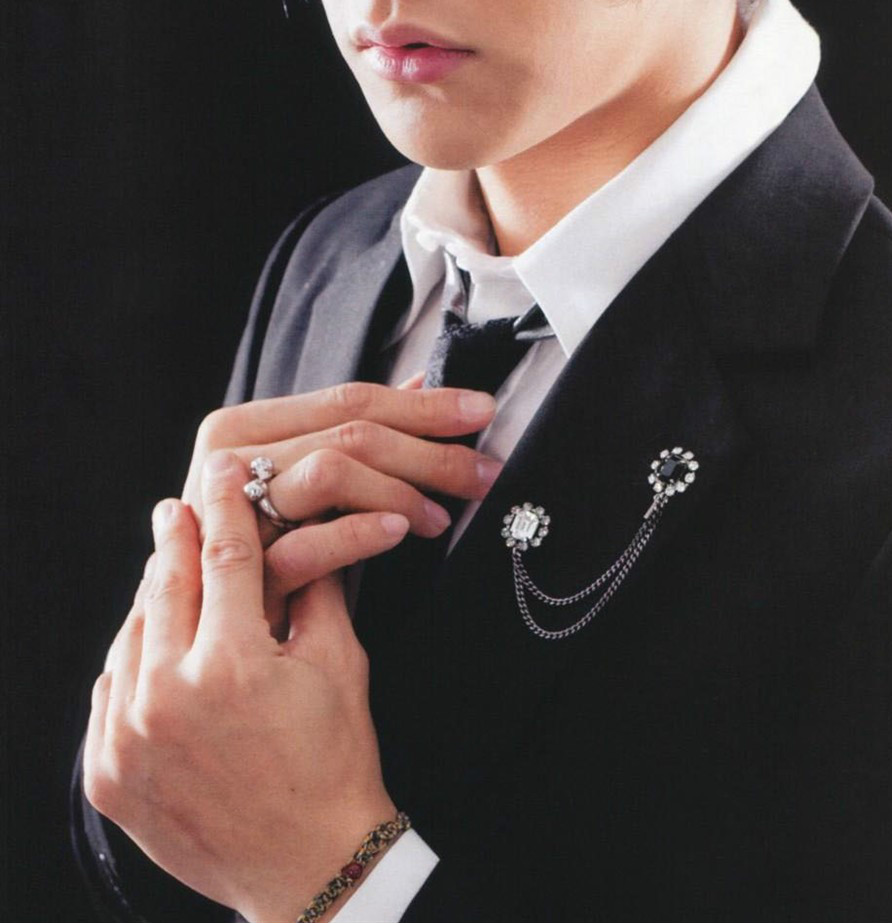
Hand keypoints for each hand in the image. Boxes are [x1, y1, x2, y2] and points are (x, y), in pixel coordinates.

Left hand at [84, 452, 397, 922]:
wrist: (310, 868)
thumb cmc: (335, 762)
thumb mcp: (339, 663)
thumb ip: (312, 587)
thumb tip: (296, 527)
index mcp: (232, 665)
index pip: (224, 556)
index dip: (225, 504)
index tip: (221, 470)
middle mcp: (167, 698)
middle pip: (165, 586)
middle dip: (174, 537)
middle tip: (177, 504)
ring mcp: (128, 741)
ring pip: (131, 637)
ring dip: (151, 598)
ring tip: (166, 568)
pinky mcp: (107, 777)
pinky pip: (110, 693)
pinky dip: (131, 662)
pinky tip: (150, 640)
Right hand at [182, 379, 500, 616]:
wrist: (207, 638)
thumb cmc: (266, 555)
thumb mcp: (306, 485)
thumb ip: (352, 433)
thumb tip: (421, 383)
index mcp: (244, 426)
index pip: (349, 398)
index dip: (422, 403)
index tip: (480, 410)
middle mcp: (228, 458)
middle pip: (350, 432)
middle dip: (430, 448)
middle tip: (485, 471)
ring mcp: (229, 514)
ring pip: (332, 469)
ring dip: (402, 488)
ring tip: (443, 518)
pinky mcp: (239, 574)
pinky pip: (309, 543)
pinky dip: (361, 531)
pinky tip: (401, 532)